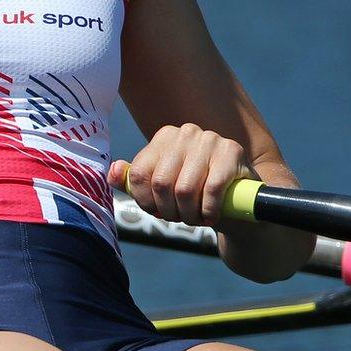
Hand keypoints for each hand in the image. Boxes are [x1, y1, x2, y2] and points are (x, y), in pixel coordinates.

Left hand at [109, 123, 250, 228]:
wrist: (238, 199)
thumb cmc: (195, 192)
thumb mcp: (163, 187)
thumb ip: (135, 181)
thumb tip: (112, 173)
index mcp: (164, 136)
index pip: (139, 173)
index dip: (145, 202)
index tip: (158, 212)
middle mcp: (185, 132)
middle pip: (161, 183)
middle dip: (168, 211)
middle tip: (179, 219)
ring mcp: (210, 138)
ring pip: (185, 189)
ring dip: (189, 214)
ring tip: (195, 219)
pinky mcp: (232, 151)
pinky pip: (212, 189)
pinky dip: (208, 211)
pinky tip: (211, 216)